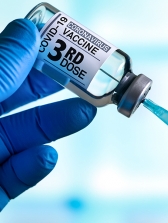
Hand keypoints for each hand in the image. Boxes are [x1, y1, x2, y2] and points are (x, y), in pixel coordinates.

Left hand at [0, 19, 96, 210]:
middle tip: (82, 78)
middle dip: (50, 88)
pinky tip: (46, 157)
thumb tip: (26, 32)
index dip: (28, 53)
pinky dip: (33, 168)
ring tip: (84, 112)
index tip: (58, 43)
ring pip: (22, 137)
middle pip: (14, 100)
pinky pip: (15, 176)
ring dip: (54, 125)